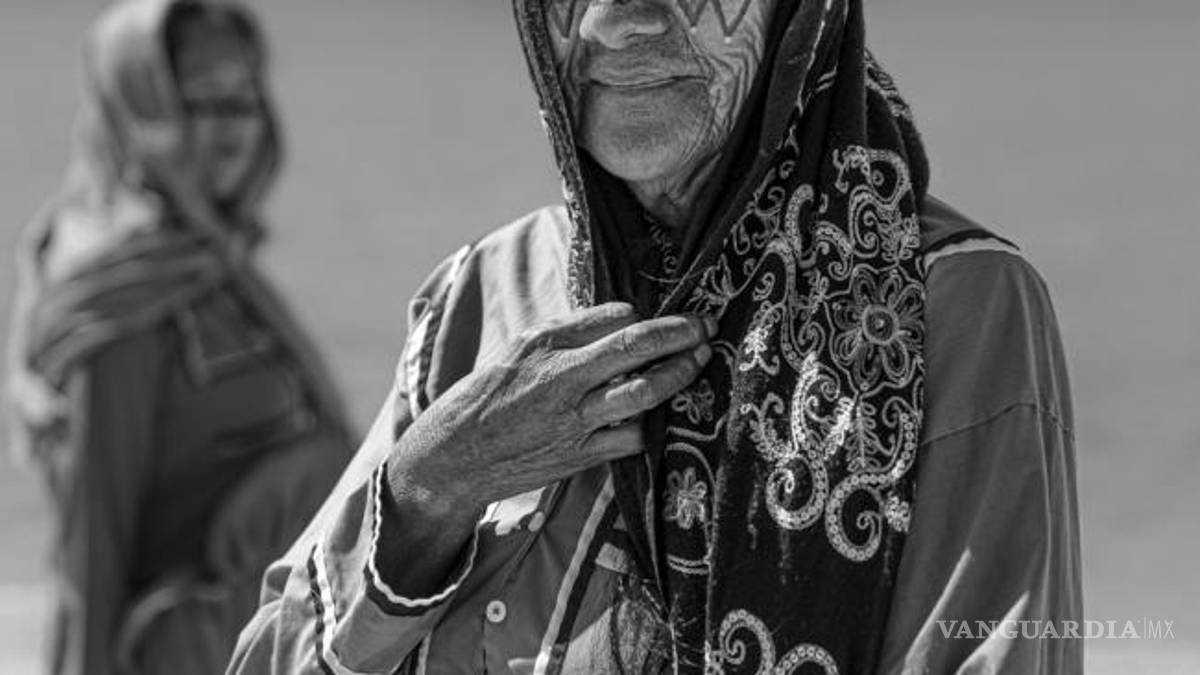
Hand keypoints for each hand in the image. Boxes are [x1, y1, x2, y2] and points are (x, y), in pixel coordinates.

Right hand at [388, 302, 714, 518]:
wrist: (456, 458)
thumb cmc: (487, 394)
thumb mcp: (520, 346)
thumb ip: (572, 328)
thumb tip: (624, 313)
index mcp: (548, 353)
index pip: (615, 326)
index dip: (653, 320)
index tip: (677, 317)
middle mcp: (564, 386)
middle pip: (635, 353)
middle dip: (679, 339)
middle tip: (706, 330)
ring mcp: (575, 426)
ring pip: (642, 398)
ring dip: (677, 378)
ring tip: (697, 363)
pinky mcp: (581, 459)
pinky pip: (631, 440)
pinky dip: (650, 422)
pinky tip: (658, 410)